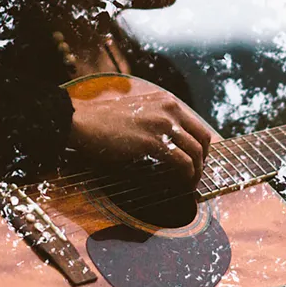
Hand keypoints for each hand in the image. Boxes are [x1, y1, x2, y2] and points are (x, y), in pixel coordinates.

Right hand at [67, 88, 214, 186]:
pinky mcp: (153, 142)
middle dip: (203, 161)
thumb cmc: (103, 122)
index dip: (201, 148)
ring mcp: (162, 124)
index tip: (196, 163)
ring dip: (196, 173)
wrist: (82, 122)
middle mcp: (169, 109)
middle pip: (203, 139)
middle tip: (195, 176)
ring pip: (196, 153)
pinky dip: (186, 177)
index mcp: (167, 101)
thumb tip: (171, 144)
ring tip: (188, 185)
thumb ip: (157, 121)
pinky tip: (180, 185)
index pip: (198, 126)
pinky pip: (182, 163)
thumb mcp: (138, 112)